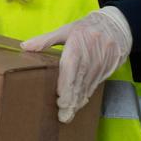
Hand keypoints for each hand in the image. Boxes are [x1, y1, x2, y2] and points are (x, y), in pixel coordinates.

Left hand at [20, 7, 131, 122]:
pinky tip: (80, 103)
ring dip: (79, 101)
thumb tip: (24, 46)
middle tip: (63, 116)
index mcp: (78, 44)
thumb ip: (45, 40)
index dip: (66, 86)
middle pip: (79, 81)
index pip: (71, 68)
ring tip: (69, 114)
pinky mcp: (109, 68)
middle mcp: (91, 55)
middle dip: (71, 100)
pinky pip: (96, 84)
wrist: (117, 24)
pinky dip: (87, 94)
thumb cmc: (86, 27)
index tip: (59, 101)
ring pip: (88, 85)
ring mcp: (102, 63)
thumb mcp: (66, 30)